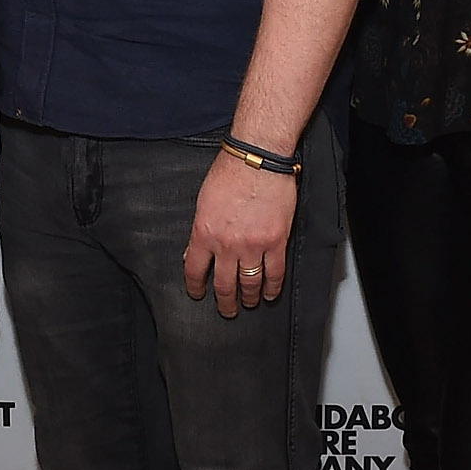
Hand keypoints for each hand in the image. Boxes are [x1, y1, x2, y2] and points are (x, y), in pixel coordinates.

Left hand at [183, 149, 296, 316]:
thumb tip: (194, 253)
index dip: (195, 287)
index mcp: (204, 233)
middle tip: (227, 310)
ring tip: (249, 303)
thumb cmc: (229, 173)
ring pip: (250, 283)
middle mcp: (227, 245)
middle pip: (224, 285)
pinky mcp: (276, 242)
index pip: (195, 271)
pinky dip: (272, 288)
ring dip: (249, 298)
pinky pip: (274, 273)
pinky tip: (270, 294)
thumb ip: (199, 231)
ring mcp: (253, 245)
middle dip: (225, 302)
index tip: (198, 294)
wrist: (258, 159)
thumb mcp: (203, 203)